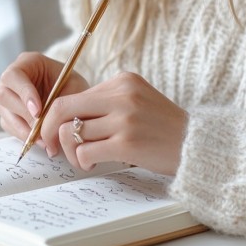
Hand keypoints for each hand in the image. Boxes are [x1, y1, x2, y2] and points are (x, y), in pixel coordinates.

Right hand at [0, 51, 89, 142]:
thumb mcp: (74, 86)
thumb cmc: (72, 84)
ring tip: (45, 141)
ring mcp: (6, 97)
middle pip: (3, 97)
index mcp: (27, 62)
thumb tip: (49, 125)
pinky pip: (10, 127)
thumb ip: (61, 101)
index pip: (14, 76)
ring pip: (5, 115)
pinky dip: (25, 136)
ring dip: (25, 130)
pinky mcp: (7, 114)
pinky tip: (41, 142)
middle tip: (42, 130)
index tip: (38, 111)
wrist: (71, 94)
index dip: (24, 94)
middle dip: (24, 115)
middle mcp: (10, 79)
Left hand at [40, 71, 187, 175]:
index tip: (54, 132)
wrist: (196, 144)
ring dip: (71, 152)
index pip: (71, 95)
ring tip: (83, 159)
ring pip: (71, 133)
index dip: (54, 116)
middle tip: (53, 148)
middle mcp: (121, 96)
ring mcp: (124, 119)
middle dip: (49, 131)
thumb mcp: (137, 100)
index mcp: (122, 81)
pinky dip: (83, 161)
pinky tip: (93, 164)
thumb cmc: (163, 127)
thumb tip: (65, 117)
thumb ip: (106, 102)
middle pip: (63, 109)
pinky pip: (85, 152)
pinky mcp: (126, 143)